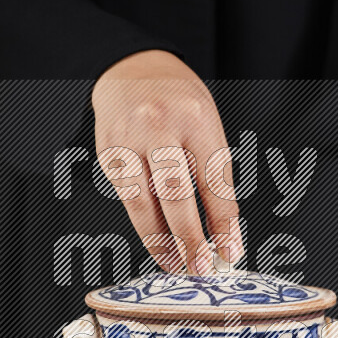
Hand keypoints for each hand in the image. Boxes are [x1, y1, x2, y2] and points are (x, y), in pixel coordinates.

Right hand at [92, 50, 243, 274]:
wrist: (134, 70)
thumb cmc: (178, 102)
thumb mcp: (207, 125)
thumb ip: (214, 175)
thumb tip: (223, 232)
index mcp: (196, 119)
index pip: (213, 180)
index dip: (222, 222)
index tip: (230, 251)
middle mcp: (160, 126)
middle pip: (176, 192)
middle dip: (190, 237)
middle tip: (200, 267)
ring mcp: (129, 140)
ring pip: (143, 202)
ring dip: (161, 241)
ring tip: (176, 264)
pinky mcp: (108, 153)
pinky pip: (127, 198)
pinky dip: (143, 226)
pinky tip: (156, 242)